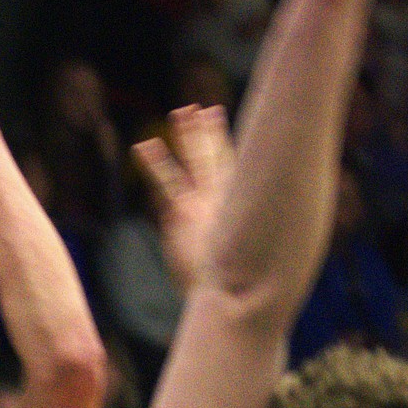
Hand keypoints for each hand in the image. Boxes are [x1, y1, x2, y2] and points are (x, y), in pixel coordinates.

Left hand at [132, 104, 234, 292]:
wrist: (234, 299)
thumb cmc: (241, 289)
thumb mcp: (248, 263)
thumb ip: (246, 245)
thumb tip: (264, 244)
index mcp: (241, 210)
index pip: (235, 167)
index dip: (224, 141)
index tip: (218, 117)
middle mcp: (225, 201)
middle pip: (216, 157)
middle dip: (208, 132)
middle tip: (202, 108)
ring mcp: (203, 205)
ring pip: (195, 162)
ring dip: (188, 136)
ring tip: (179, 112)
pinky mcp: (182, 216)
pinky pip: (165, 184)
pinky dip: (155, 164)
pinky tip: (143, 146)